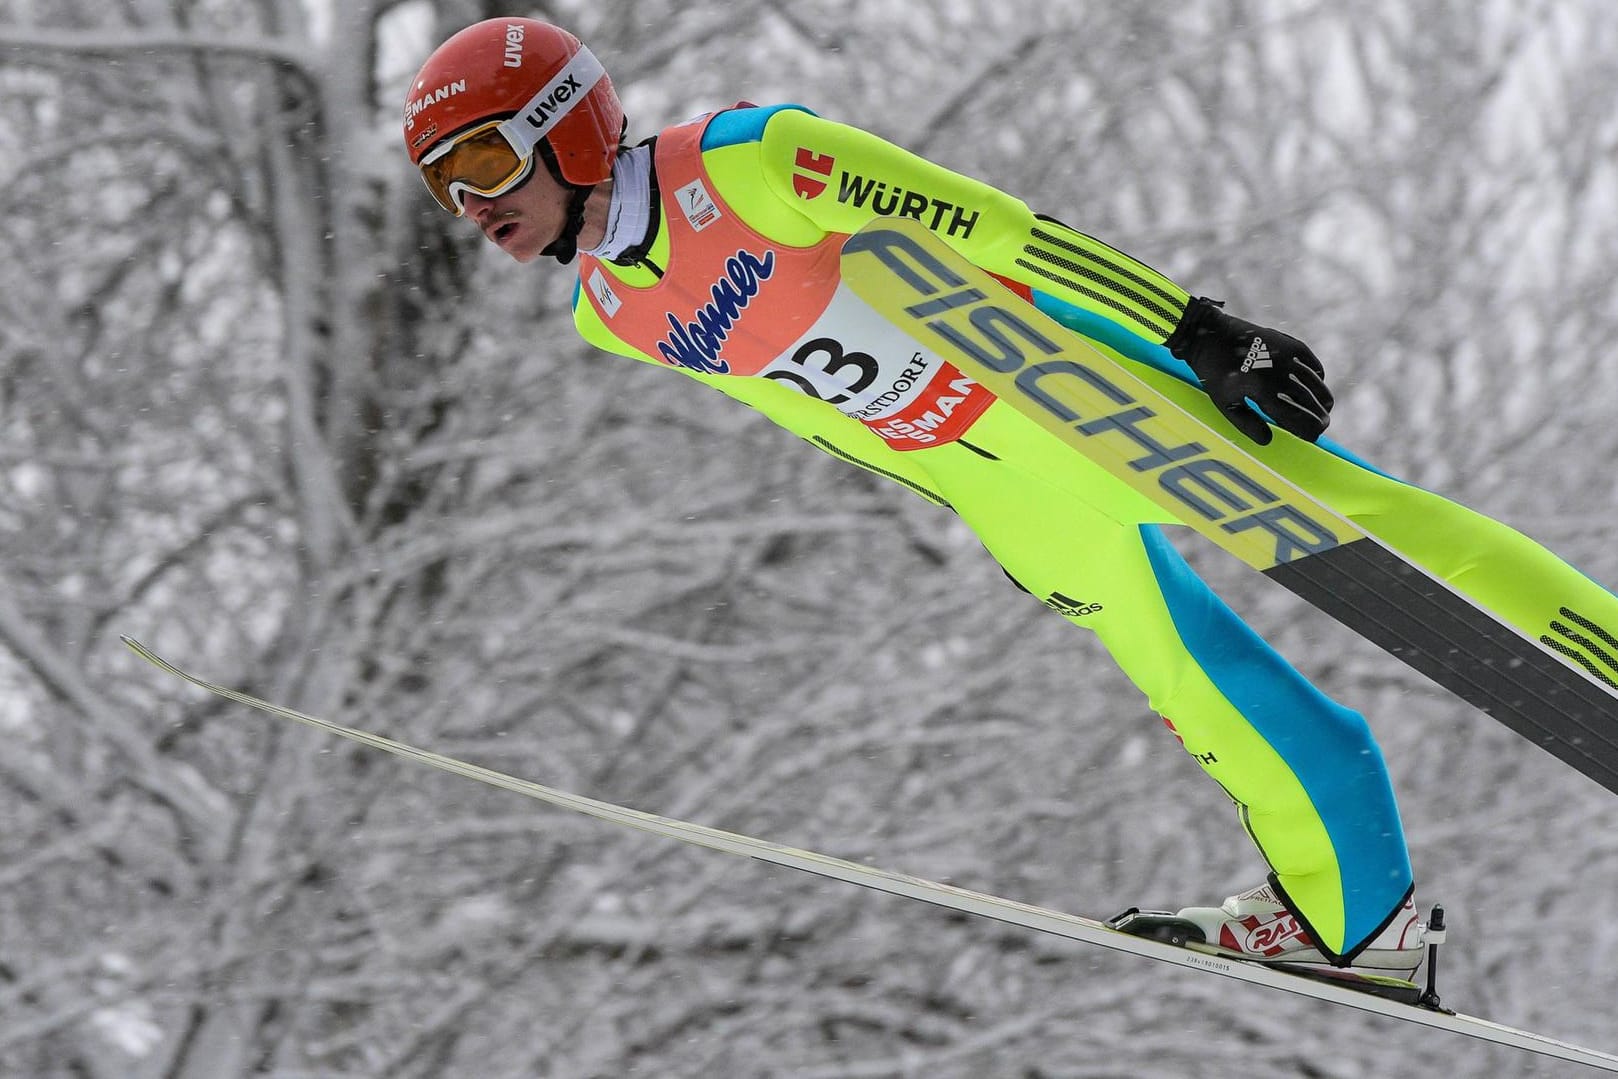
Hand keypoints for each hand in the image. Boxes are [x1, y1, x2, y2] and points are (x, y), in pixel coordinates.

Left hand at [1164, 296, 1332, 444]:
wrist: (1210, 336)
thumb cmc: (1215, 375)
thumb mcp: (1225, 403)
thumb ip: (1247, 424)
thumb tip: (1268, 441)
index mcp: (1262, 390)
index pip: (1294, 417)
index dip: (1307, 430)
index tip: (1313, 438)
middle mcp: (1279, 372)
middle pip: (1309, 401)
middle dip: (1319, 417)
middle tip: (1324, 426)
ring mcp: (1287, 356)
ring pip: (1315, 383)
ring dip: (1322, 398)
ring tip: (1326, 409)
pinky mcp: (1290, 343)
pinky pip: (1312, 364)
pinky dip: (1317, 377)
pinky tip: (1316, 385)